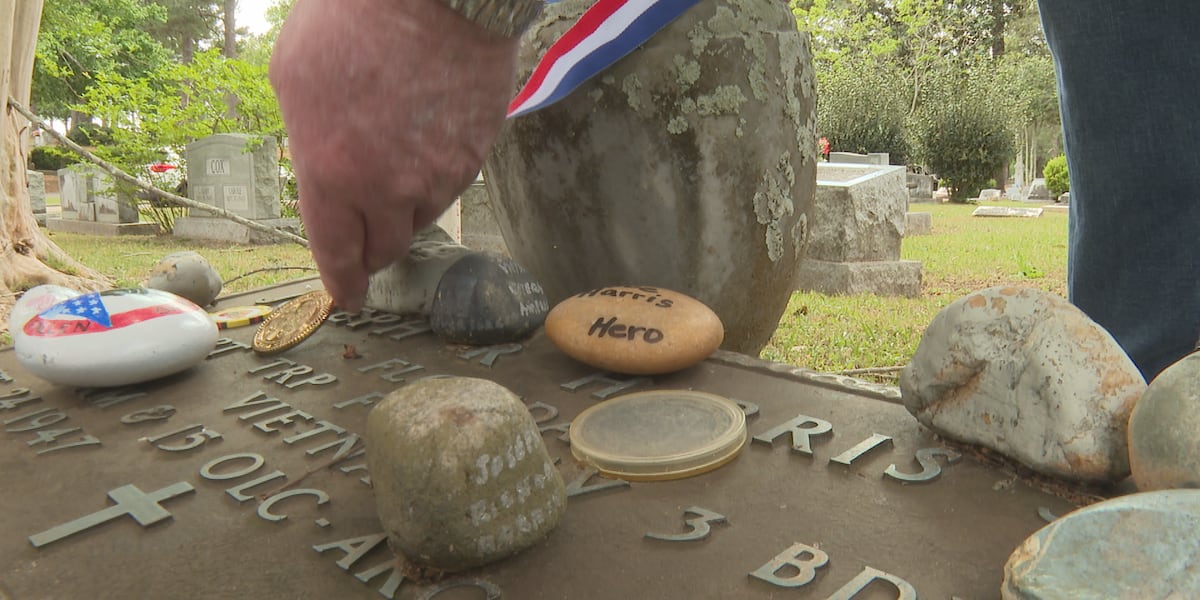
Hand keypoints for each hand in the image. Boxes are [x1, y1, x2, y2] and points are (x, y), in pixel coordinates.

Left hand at [270, 0, 518, 310]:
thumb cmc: (354, 20)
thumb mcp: (294, 77)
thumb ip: (306, 141)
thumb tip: (322, 174)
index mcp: (331, 173)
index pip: (338, 255)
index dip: (343, 282)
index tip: (346, 295)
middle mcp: (388, 188)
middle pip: (385, 250)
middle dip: (370, 249)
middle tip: (363, 235)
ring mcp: (438, 177)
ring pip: (420, 220)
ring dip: (403, 209)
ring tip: (394, 163)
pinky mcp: (475, 159)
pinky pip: (450, 188)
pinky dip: (433, 178)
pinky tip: (423, 142)